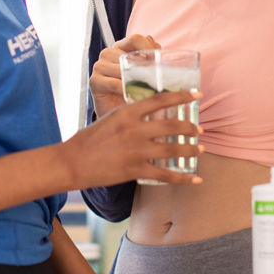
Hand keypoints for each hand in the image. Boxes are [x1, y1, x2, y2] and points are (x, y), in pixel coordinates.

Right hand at [65, 89, 201, 186]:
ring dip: (191, 150)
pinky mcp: (135, 170)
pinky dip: (183, 178)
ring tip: (200, 149)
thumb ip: (129, 114)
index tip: (197, 95)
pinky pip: (165, 175)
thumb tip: (148, 109)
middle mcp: (134, 130)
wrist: (72, 162)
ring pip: (173, 150)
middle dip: (190, 127)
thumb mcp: (109, 118)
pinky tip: (196, 178)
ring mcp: (136, 151)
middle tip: (199, 129)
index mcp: (127, 112)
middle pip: (172, 126)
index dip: (182, 96)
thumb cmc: (89, 139)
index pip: (161, 100)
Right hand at [89, 33, 160, 117]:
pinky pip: (114, 83)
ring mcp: (99, 66)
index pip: (135, 39)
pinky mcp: (94, 80)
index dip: (149, 48)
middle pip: (129, 54)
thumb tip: (158, 47)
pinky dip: (126, 90)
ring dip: (136, 81)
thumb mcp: (144, 73)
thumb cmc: (132, 91)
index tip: (159, 61)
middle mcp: (108, 53)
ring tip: (148, 91)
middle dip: (145, 68)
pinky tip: (134, 97)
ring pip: (122, 69)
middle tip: (158, 80)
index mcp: (121, 47)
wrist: (118, 114)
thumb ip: (150, 58)